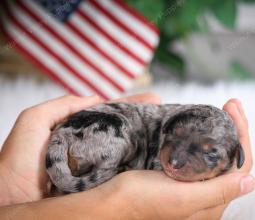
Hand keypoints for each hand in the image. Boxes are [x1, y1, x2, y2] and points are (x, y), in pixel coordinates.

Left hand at [0, 93, 159, 205]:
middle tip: (168, 114)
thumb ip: (60, 107)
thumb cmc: (17, 165)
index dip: (131, 107)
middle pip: (125, 135)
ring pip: (130, 155)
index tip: (153, 100)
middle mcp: (94, 154)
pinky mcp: (102, 191)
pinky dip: (141, 169)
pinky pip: (126, 178)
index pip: (112, 118)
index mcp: (81, 138)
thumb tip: (96, 98)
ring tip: (171, 134)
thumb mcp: (35, 124)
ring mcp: (100, 174)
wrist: (13, 202)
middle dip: (147, 122)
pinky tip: (158, 161)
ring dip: (149, 144)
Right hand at [92, 98, 253, 219]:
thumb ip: (216, 192)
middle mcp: (204, 195)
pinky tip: (201, 128)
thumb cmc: (141, 201)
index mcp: (210, 204)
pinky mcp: (179, 177)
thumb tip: (250, 181)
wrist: (112, 200)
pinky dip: (205, 139)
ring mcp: (192, 185)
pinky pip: (200, 156)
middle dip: (234, 130)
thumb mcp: (182, 199)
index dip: (242, 137)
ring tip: (221, 112)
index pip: (240, 167)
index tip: (233, 109)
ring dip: (221, 132)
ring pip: (216, 156)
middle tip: (230, 105)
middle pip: (230, 159)